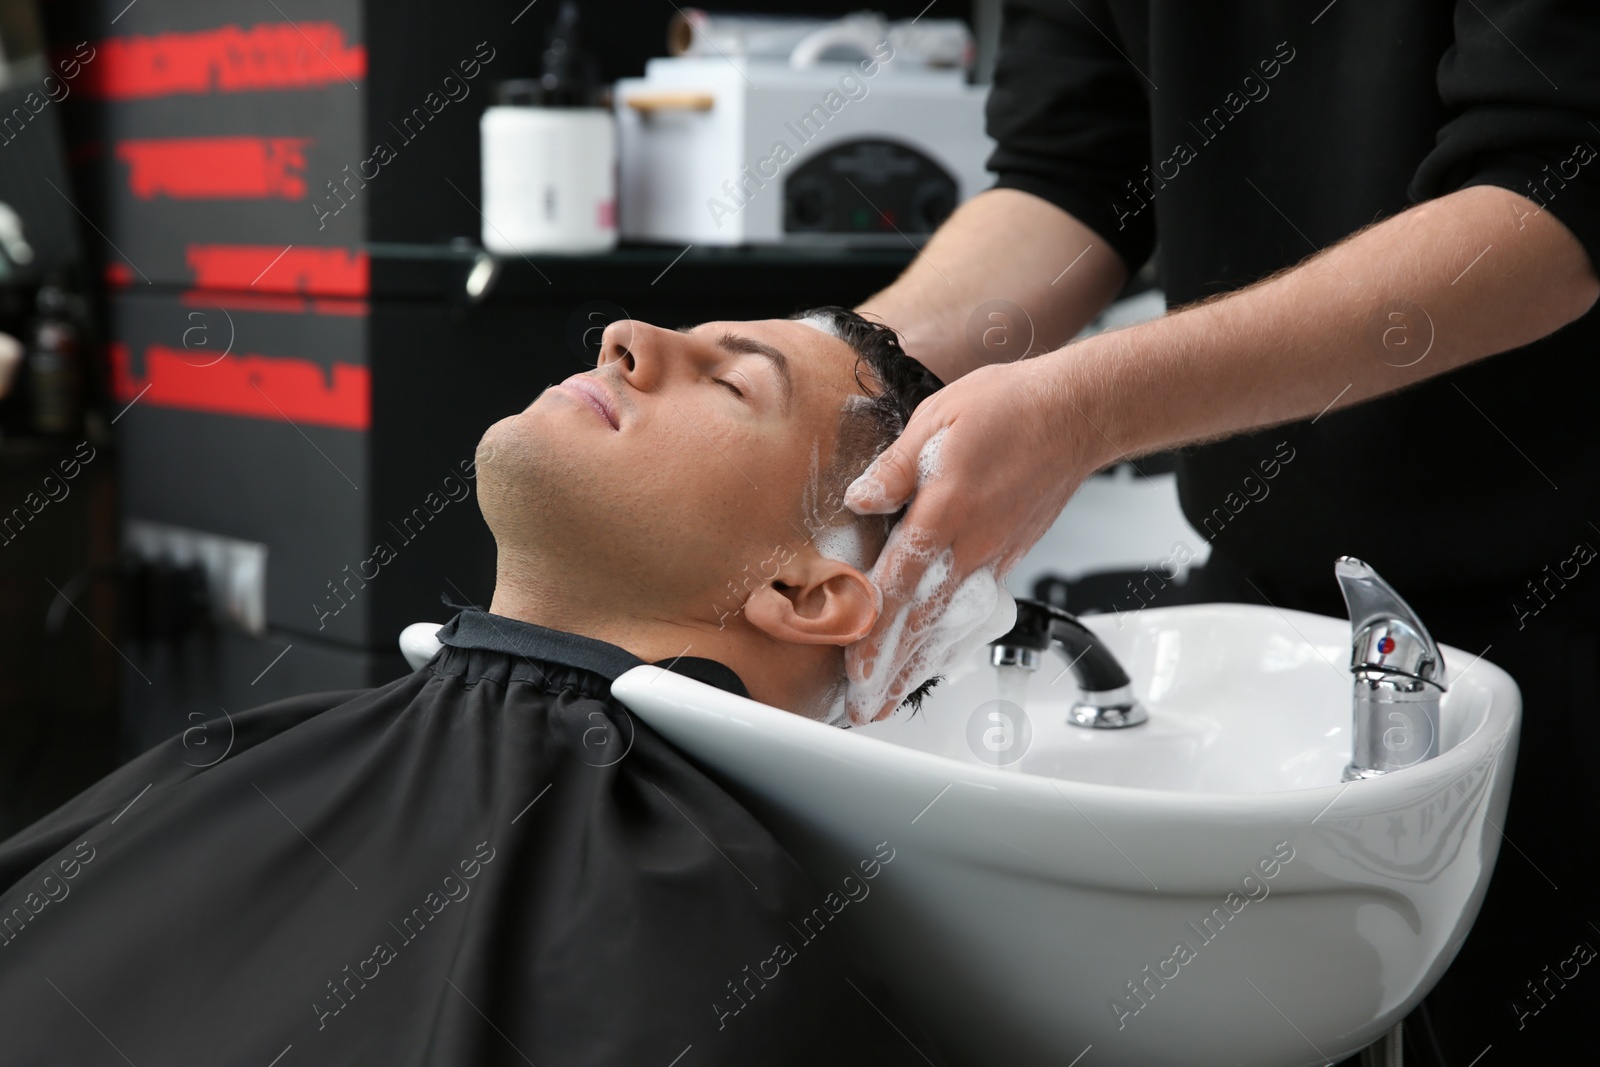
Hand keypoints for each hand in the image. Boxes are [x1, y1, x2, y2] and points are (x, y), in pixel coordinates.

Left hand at [842, 353, 1101, 722]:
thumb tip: (859, 499)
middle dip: (892, 671)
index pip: (898, 586)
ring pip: (951, 624)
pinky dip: (952, 641)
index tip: (854, 669)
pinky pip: (975, 609)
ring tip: (894, 699)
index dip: (873, 632)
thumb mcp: (935, 421)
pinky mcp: (1011, 555)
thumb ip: (893, 468)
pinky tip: (937, 656)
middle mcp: (971, 545)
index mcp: (944, 513)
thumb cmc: (1011, 408)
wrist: (1078, 412)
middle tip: (867, 710)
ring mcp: (994, 555)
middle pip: (923, 622)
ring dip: (921, 666)